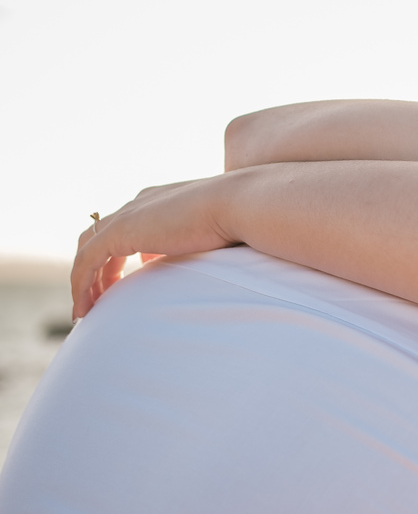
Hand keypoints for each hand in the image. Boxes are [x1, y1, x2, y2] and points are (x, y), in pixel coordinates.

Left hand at [72, 177, 236, 319]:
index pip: (125, 230)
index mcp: (158, 203)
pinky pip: (87, 261)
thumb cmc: (240, 221)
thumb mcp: (213, 237)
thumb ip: (197, 249)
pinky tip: (85, 309)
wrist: (240, 203)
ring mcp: (128, 215)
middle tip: (98, 301)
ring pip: (88, 251)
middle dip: (96, 271)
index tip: (121, 288)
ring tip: (87, 311)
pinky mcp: (121, 231)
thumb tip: (198, 271)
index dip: (118, 260)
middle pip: (100, 239)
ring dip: (85, 282)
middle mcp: (138, 204)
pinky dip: (81, 284)